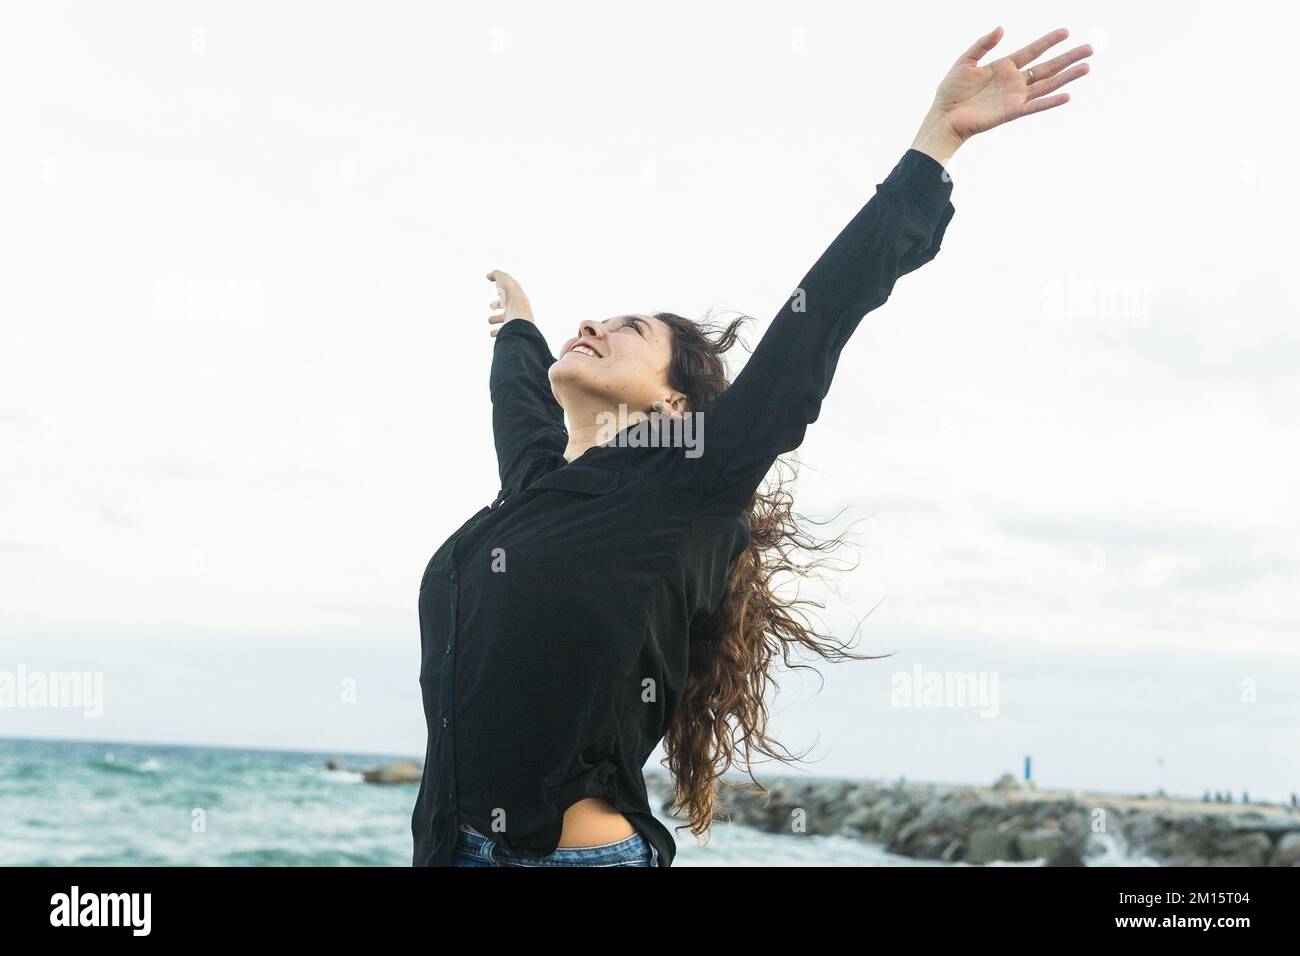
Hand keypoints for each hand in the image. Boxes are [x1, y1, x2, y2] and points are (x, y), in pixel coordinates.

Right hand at [486, 269, 535, 336]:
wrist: (518, 312)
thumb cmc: (511, 295)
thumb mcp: (503, 280)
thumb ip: (496, 274)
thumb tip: (488, 275)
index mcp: (516, 297)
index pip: (508, 296)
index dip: (500, 296)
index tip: (493, 300)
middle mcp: (517, 309)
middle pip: (507, 308)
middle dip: (498, 309)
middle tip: (490, 309)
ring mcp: (516, 320)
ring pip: (506, 321)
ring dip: (497, 320)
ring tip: (490, 321)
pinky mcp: (513, 330)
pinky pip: (505, 332)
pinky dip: (498, 333)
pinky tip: (492, 334)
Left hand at [911, 26, 1092, 164]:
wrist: (944, 117)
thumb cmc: (951, 91)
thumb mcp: (965, 62)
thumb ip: (983, 45)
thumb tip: (1001, 28)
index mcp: (1004, 67)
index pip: (1033, 51)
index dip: (1049, 41)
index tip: (1066, 31)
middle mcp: (1014, 81)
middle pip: (1047, 67)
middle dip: (1068, 58)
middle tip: (1090, 49)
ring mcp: (1015, 97)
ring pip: (1047, 85)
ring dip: (1067, 77)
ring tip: (1086, 67)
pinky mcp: (1011, 112)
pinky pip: (1035, 106)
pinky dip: (1050, 101)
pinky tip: (1067, 95)